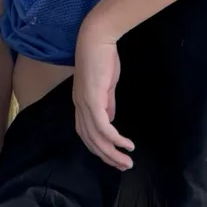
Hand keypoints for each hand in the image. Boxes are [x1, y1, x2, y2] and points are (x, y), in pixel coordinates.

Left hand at [73, 23, 132, 169]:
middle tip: (124, 167)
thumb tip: (110, 119)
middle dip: (107, 157)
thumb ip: (106, 104)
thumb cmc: (102, 60)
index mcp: (81, 104)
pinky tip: (126, 144)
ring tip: (127, 162)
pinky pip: (101, 125)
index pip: (86, 134)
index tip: (114, 158)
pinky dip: (113, 138)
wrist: (96, 40)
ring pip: (95, 137)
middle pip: (90, 140)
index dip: (99, 148)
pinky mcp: (92, 98)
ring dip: (112, 152)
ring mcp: (84, 103)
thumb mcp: (105, 87)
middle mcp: (79, 107)